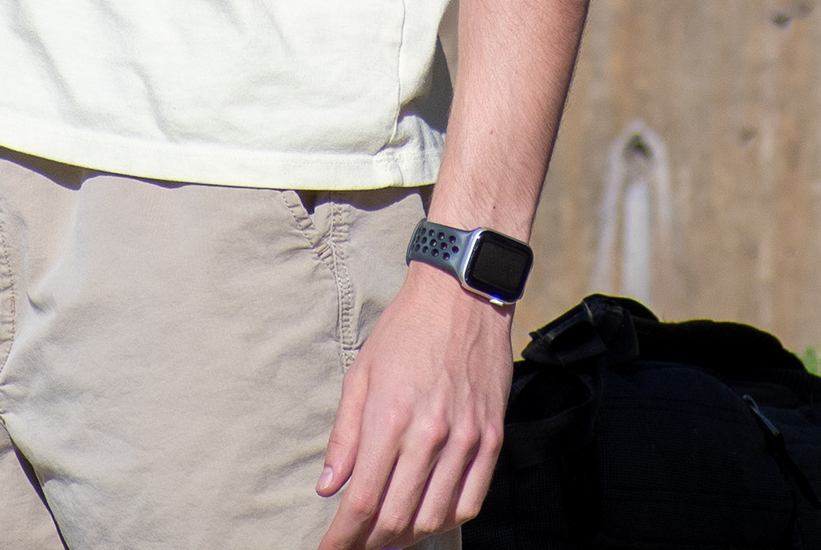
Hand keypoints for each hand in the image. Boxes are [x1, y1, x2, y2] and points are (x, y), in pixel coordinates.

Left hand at [315, 263, 511, 548]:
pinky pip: (471, 501)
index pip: (362, 501)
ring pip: (434, 517)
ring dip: (407, 537)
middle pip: (396, 518)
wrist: (462, 296)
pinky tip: (428, 517)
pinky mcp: (492, 438)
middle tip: (356, 546)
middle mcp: (429, 434)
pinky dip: (447, 520)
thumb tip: (328, 486)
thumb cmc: (404, 331)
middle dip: (370, 543)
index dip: (343, 537)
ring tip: (388, 535)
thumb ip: (344, 437)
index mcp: (389, 418)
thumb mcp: (360, 374)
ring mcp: (465, 439)